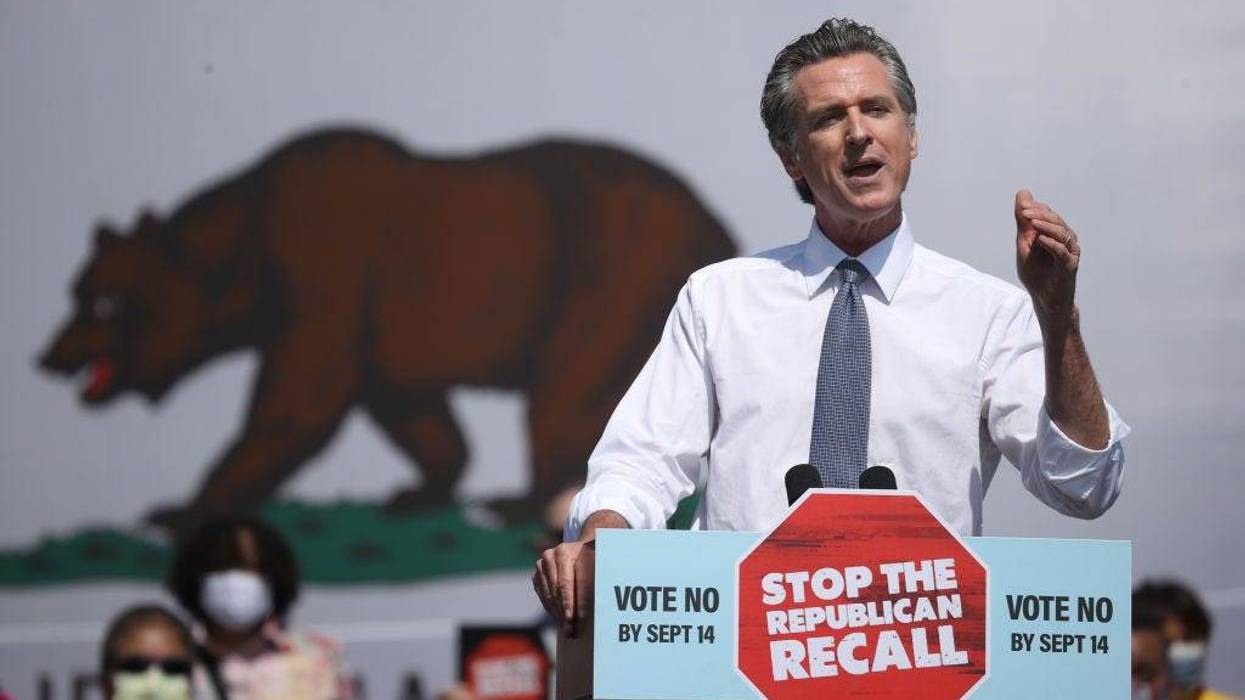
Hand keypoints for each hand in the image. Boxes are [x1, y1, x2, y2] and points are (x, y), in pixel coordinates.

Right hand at [533, 539, 595, 637]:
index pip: (569, 583)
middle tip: (571, 631)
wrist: (579, 549)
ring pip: (550, 595)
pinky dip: (552, 609)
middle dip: (566, 613)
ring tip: (568, 630)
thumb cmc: (592, 559)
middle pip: (558, 590)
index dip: (575, 602)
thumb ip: (597, 579)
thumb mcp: (597, 564)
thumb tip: (603, 602)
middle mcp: (551, 556)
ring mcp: (541, 564)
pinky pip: (543, 596)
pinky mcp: (536, 574)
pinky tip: (561, 620)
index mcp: (567, 552)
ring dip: (558, 614)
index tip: (579, 620)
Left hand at [1014, 190, 1078, 324]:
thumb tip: (1022, 194)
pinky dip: (1052, 244)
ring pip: (1062, 234)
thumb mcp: (1025, 244)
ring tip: (1031, 222)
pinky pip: (1062, 252)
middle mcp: (1066, 240)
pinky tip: (1040, 239)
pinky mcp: (1069, 266)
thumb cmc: (1036, 273)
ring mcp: (1069, 253)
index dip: (1036, 208)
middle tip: (1025, 212)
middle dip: (1040, 214)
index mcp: (1055, 233)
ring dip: (1046, 226)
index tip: (1022, 205)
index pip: (1048, 215)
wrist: (1044, 299)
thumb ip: (1024, 223)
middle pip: (1056, 221)